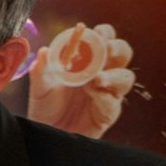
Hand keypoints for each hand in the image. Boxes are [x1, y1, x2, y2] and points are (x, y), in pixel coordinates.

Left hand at [28, 22, 135, 138]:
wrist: (45, 132)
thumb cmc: (46, 106)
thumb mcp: (40, 86)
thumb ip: (41, 70)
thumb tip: (44, 51)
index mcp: (89, 60)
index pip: (105, 39)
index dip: (105, 33)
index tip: (97, 33)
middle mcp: (103, 73)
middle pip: (123, 53)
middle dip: (118, 48)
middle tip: (106, 50)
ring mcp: (108, 93)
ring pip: (126, 78)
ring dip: (114, 75)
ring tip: (96, 79)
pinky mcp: (107, 113)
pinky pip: (114, 104)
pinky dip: (105, 97)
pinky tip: (92, 94)